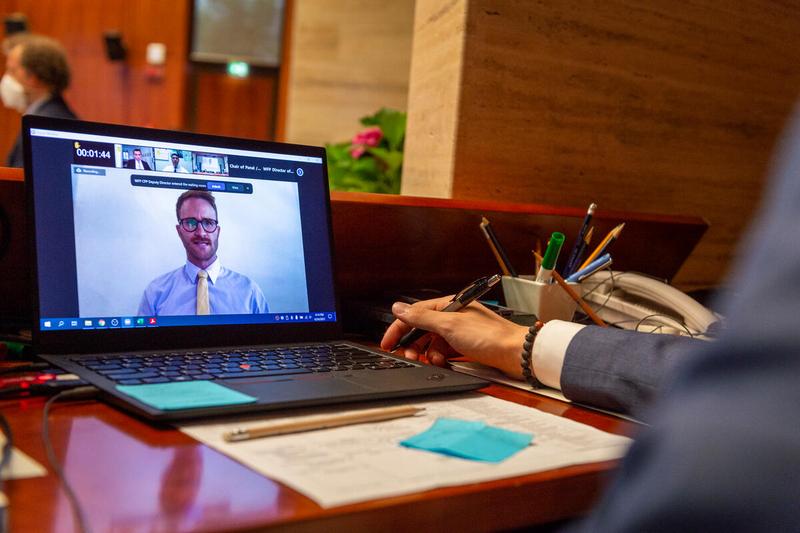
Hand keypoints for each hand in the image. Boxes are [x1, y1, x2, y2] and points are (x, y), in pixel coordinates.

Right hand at [380, 296, 527, 378]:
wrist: (516, 354)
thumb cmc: (489, 336)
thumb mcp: (449, 325)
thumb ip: (422, 317)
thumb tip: (399, 308)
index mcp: (448, 305)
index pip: (415, 314)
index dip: (399, 328)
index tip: (388, 343)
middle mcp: (452, 316)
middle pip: (422, 330)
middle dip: (414, 344)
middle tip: (410, 357)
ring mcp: (459, 332)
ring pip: (432, 343)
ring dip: (428, 353)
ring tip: (432, 361)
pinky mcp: (465, 346)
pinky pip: (444, 352)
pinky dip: (440, 358)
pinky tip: (444, 363)